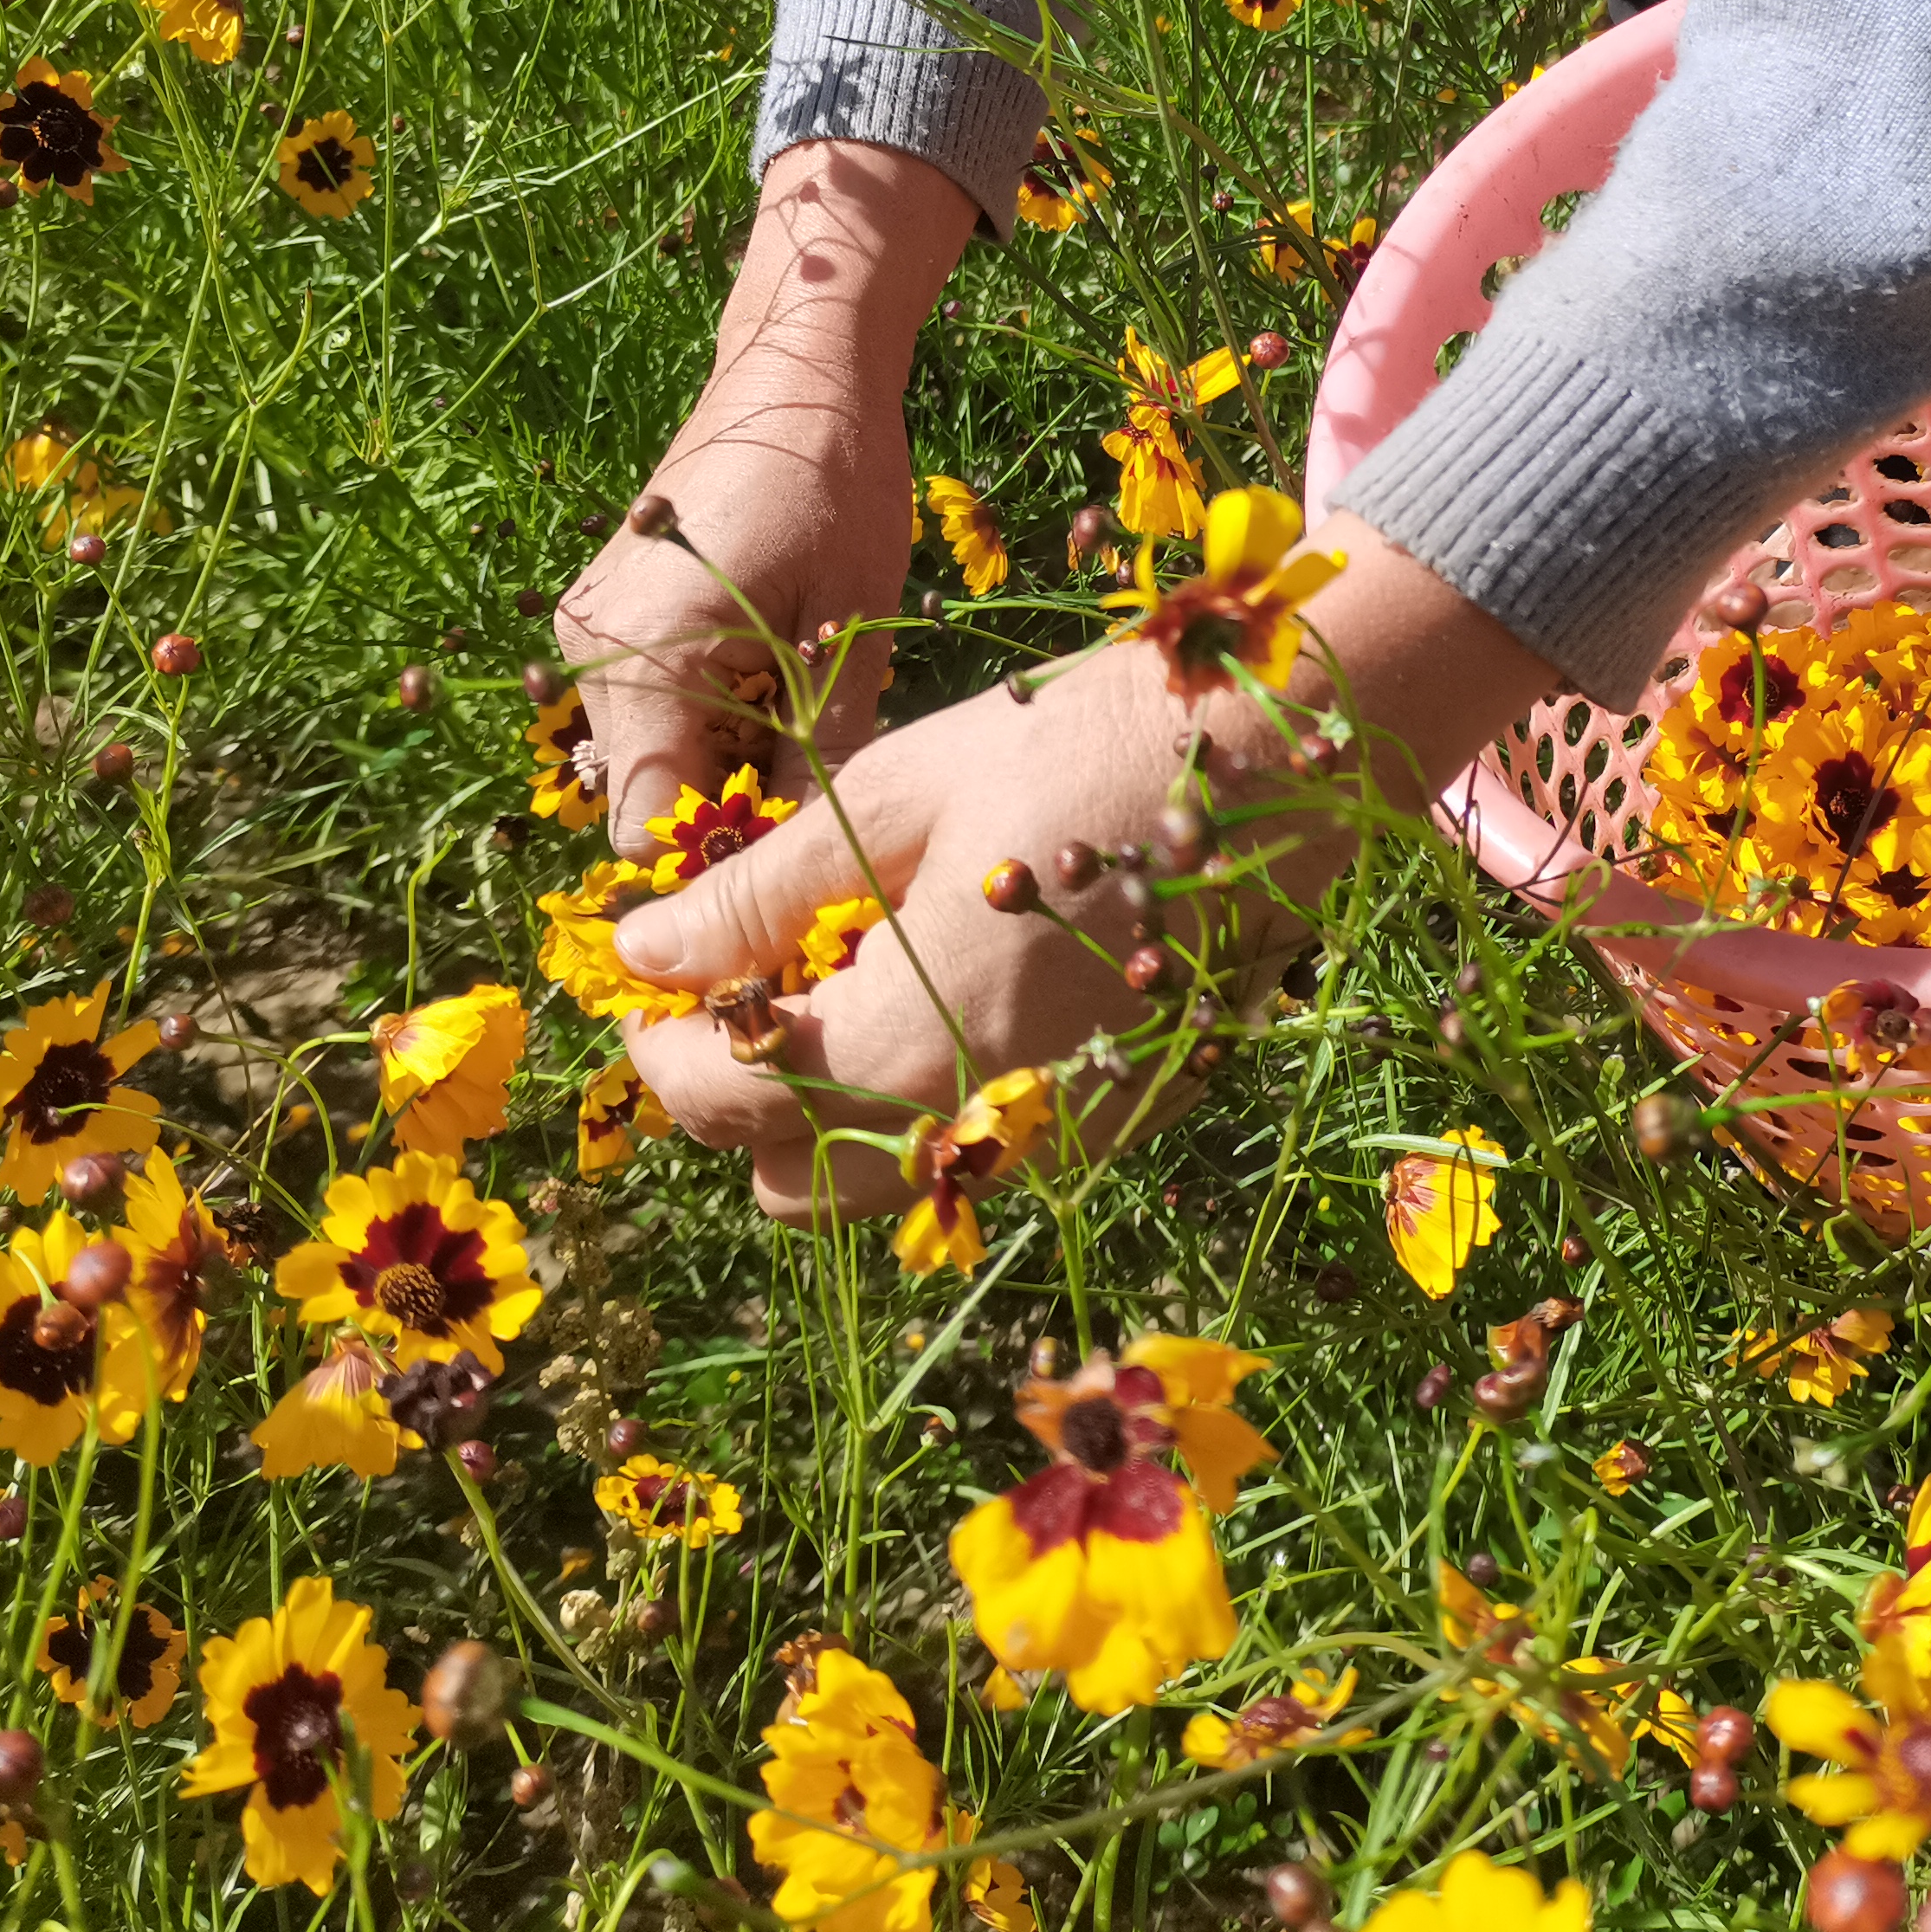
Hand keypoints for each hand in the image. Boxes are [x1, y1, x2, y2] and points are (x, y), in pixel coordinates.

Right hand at [555, 139, 974, 845]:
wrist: (796, 374)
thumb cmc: (838, 486)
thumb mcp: (852, 631)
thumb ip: (824, 757)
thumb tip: (817, 862)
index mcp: (645, 660)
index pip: (653, 827)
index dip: (725, 860)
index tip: (802, 854)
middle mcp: (591, 654)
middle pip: (648, 798)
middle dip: (732, 811)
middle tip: (823, 780)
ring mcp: (590, 633)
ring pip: (652, 754)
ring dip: (725, 761)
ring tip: (805, 714)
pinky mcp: (606, 617)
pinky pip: (651, 706)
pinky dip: (709, 717)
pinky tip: (774, 680)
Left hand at [614, 514, 1555, 1218]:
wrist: (1286, 757)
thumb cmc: (1079, 743)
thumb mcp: (897, 796)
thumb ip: (761, 893)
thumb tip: (644, 950)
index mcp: (906, 1043)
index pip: (723, 1101)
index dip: (658, 1047)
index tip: (646, 979)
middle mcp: (977, 1128)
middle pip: (790, 1184)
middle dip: (741, 1096)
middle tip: (743, 981)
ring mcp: (1055, 1139)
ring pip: (885, 1188)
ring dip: (832, 1114)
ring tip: (846, 978)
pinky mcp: (1114, 1121)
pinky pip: (978, 1157)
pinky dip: (929, 1106)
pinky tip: (949, 989)